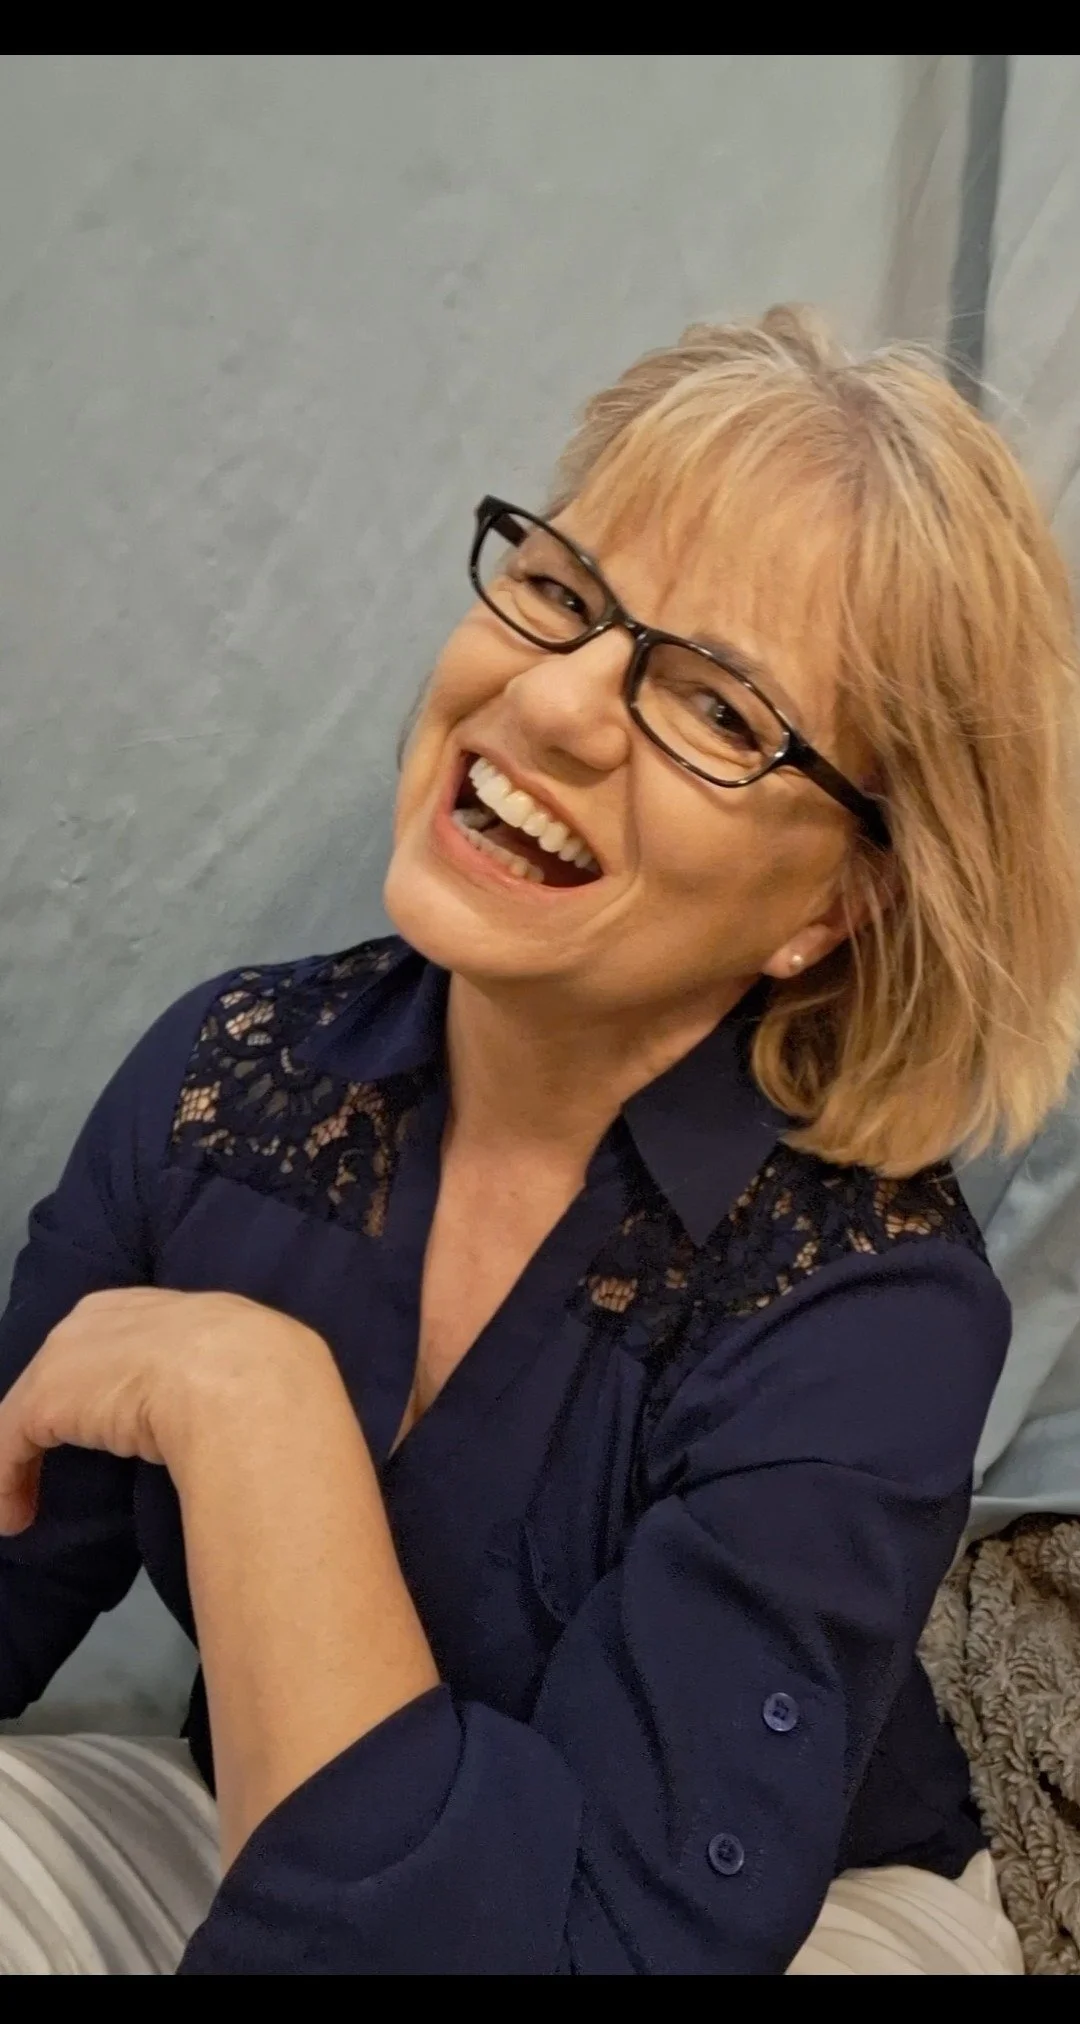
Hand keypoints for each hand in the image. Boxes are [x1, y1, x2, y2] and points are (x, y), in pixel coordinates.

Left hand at [0, 1287, 326, 1534]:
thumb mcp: (249, 1364)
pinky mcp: (41, 1401)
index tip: (113, 1420)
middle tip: (61, 1456)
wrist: (242, 1378)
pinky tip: (16, 1519)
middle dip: (59, 1408)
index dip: (109, 1381)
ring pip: (32, 1407)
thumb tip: (252, 1414)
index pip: (119, 1338)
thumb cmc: (258, 1374)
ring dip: (23, 1458)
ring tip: (27, 1502)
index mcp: (158, 1304)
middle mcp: (102, 1316)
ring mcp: (67, 1357)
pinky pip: (10, 1446)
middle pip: (67, 1363)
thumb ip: (227, 1377)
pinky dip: (8, 1483)